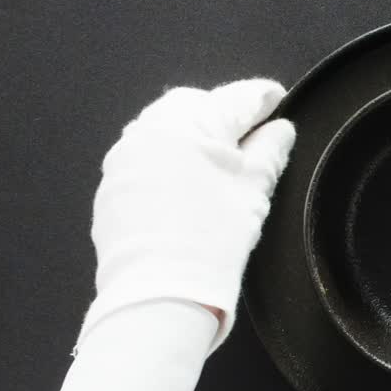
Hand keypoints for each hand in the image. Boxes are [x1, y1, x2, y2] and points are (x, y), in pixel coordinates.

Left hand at [78, 79, 295, 352]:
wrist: (159, 292)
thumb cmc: (214, 238)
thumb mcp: (255, 191)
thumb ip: (270, 150)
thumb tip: (280, 129)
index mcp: (192, 121)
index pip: (239, 97)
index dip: (265, 100)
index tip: (278, 103)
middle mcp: (151, 128)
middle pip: (195, 105)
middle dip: (222, 116)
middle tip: (248, 141)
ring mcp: (124, 157)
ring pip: (165, 130)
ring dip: (190, 138)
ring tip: (214, 166)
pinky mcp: (111, 186)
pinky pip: (144, 159)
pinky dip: (167, 163)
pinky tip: (183, 191)